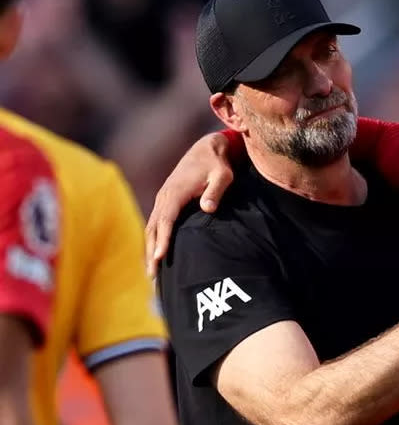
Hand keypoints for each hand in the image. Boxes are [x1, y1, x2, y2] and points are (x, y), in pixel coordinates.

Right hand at [145, 132, 233, 276]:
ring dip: (150, 248)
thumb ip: (216, 191)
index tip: (160, 257)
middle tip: (153, 275)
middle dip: (152, 251)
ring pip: (152, 227)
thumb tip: (207, 208)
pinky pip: (156, 223)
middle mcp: (165, 196)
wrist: (207, 150)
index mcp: (176, 192)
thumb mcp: (222, 176)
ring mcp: (163, 199)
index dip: (163, 239)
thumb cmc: (217, 165)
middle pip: (154, 227)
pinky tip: (156, 255)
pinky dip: (154, 240)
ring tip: (152, 272)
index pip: (166, 219)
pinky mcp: (166, 202)